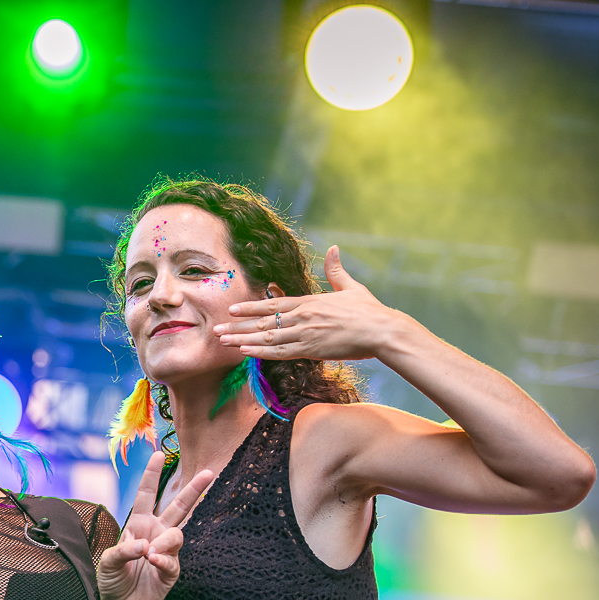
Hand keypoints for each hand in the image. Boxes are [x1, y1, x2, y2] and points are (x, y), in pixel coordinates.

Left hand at [97, 458, 215, 599]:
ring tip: (149, 554)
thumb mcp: (108, 560)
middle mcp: (155, 533)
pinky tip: (153, 561)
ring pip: (177, 535)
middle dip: (193, 489)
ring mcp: (165, 551)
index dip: (152, 475)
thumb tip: (145, 546)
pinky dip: (163, 560)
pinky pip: (173, 560)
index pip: (146, 495)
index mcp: (139, 524)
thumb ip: (123, 550)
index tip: (158, 454)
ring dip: (164, 542)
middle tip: (208, 472)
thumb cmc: (111, 577)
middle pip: (178, 507)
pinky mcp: (170, 570)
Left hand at [213, 246, 416, 361]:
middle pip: (263, 322)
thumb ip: (336, 270)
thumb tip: (333, 247)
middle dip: (237, 326)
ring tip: (222, 341)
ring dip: (242, 339)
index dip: (250, 308)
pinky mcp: (311, 350)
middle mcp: (302, 316)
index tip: (231, 310)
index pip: (273, 304)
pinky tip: (244, 352)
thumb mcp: (351, 287)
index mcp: (309, 302)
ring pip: (266, 338)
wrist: (383, 330)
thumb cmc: (369, 311)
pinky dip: (260, 352)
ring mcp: (305, 334)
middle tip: (215, 328)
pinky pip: (280, 352)